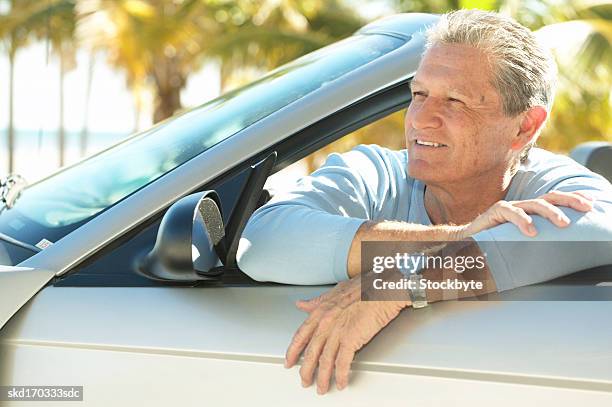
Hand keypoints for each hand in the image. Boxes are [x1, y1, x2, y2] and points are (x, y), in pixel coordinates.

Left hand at [285, 274, 409, 393]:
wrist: (385, 287)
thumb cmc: (365, 286)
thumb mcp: (336, 291)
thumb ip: (318, 301)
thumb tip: (302, 305)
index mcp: (320, 310)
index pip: (301, 335)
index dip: (293, 350)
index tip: (289, 360)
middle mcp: (326, 321)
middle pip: (311, 351)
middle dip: (306, 370)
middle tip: (304, 380)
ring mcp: (338, 330)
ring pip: (324, 360)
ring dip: (322, 377)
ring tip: (322, 388)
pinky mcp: (352, 339)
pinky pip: (343, 362)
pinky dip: (341, 375)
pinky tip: (341, 382)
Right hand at [463, 190, 593, 236]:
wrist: (467, 243)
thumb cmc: (496, 244)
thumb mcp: (521, 242)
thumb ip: (537, 242)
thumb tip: (562, 254)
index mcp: (530, 211)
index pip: (554, 199)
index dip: (572, 199)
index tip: (591, 204)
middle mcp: (522, 207)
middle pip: (549, 197)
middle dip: (570, 200)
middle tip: (586, 209)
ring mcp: (509, 208)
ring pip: (534, 203)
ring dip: (551, 212)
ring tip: (563, 224)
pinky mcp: (495, 212)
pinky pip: (511, 212)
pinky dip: (522, 220)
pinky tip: (531, 231)